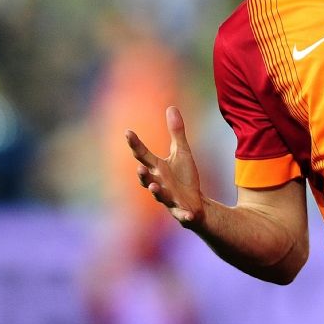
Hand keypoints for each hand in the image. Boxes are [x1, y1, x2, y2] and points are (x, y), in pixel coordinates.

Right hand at [125, 106, 204, 225]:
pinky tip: (188, 216)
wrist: (194, 204)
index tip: (128, 132)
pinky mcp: (180, 212)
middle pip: (146, 178)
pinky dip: (183, 216)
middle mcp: (158, 183)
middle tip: (140, 166)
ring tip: (155, 186)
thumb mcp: (182, 152)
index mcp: (157, 168)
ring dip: (156, 191)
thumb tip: (171, 107)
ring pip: (159, 196)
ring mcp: (168, 199)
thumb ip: (176, 132)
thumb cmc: (184, 178)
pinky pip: (181, 215)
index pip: (143, 155)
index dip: (135, 144)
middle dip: (142, 173)